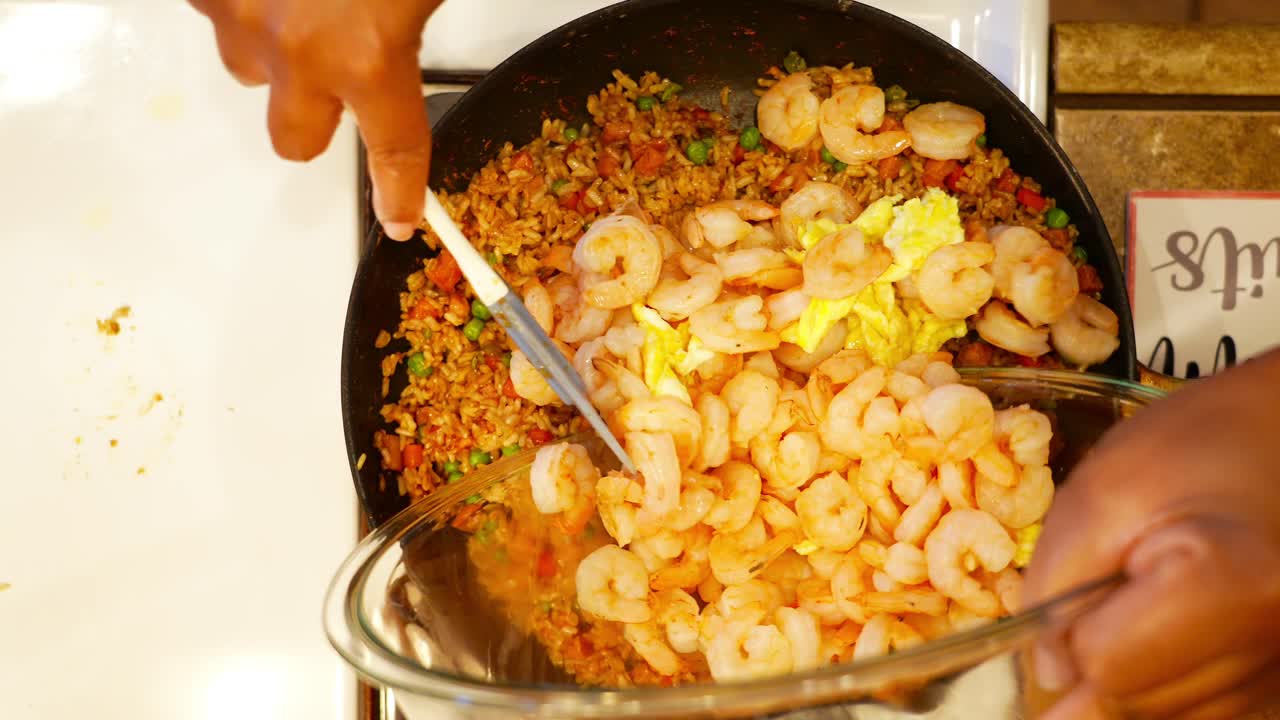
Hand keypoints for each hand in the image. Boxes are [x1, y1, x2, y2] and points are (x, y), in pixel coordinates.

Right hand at [190, 0, 443, 239]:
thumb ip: (404, 33)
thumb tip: (400, 50)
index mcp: (369, 57)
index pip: (394, 149)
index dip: (400, 190)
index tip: (400, 217)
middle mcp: (299, 51)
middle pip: (296, 139)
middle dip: (316, 118)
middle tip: (337, 74)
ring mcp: (244, 18)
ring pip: (248, 68)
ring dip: (275, 49)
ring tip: (305, 3)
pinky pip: (220, 12)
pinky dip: (246, 1)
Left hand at [1024, 348, 1279, 718]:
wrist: (1277, 433)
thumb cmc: (1190, 447)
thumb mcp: (1095, 498)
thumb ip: (1053, 589)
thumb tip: (1049, 672)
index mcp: (1229, 586)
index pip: (1105, 665)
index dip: (1071, 629)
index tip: (1087, 579)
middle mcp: (1269, 640)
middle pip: (1134, 702)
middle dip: (1096, 658)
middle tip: (1112, 587)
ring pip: (1163, 716)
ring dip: (1127, 676)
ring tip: (1138, 601)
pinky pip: (1198, 709)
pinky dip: (1162, 680)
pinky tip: (1159, 628)